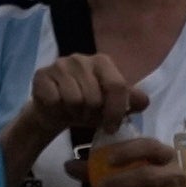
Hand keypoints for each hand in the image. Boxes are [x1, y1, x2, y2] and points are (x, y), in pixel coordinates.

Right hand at [21, 51, 141, 151]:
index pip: (117, 86)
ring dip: (74, 113)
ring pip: (74, 100)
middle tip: (86, 115)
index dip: (116, 112)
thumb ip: (129, 102)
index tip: (111, 128)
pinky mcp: (41, 75)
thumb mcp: (110, 107)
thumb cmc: (86, 108)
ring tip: (73, 112)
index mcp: (102, 62)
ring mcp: (60, 64)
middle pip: (95, 97)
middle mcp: (81, 58)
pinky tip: (57, 107)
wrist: (53, 111)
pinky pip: (54, 100)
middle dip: (91, 115)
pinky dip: (57, 110)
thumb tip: (144, 101)